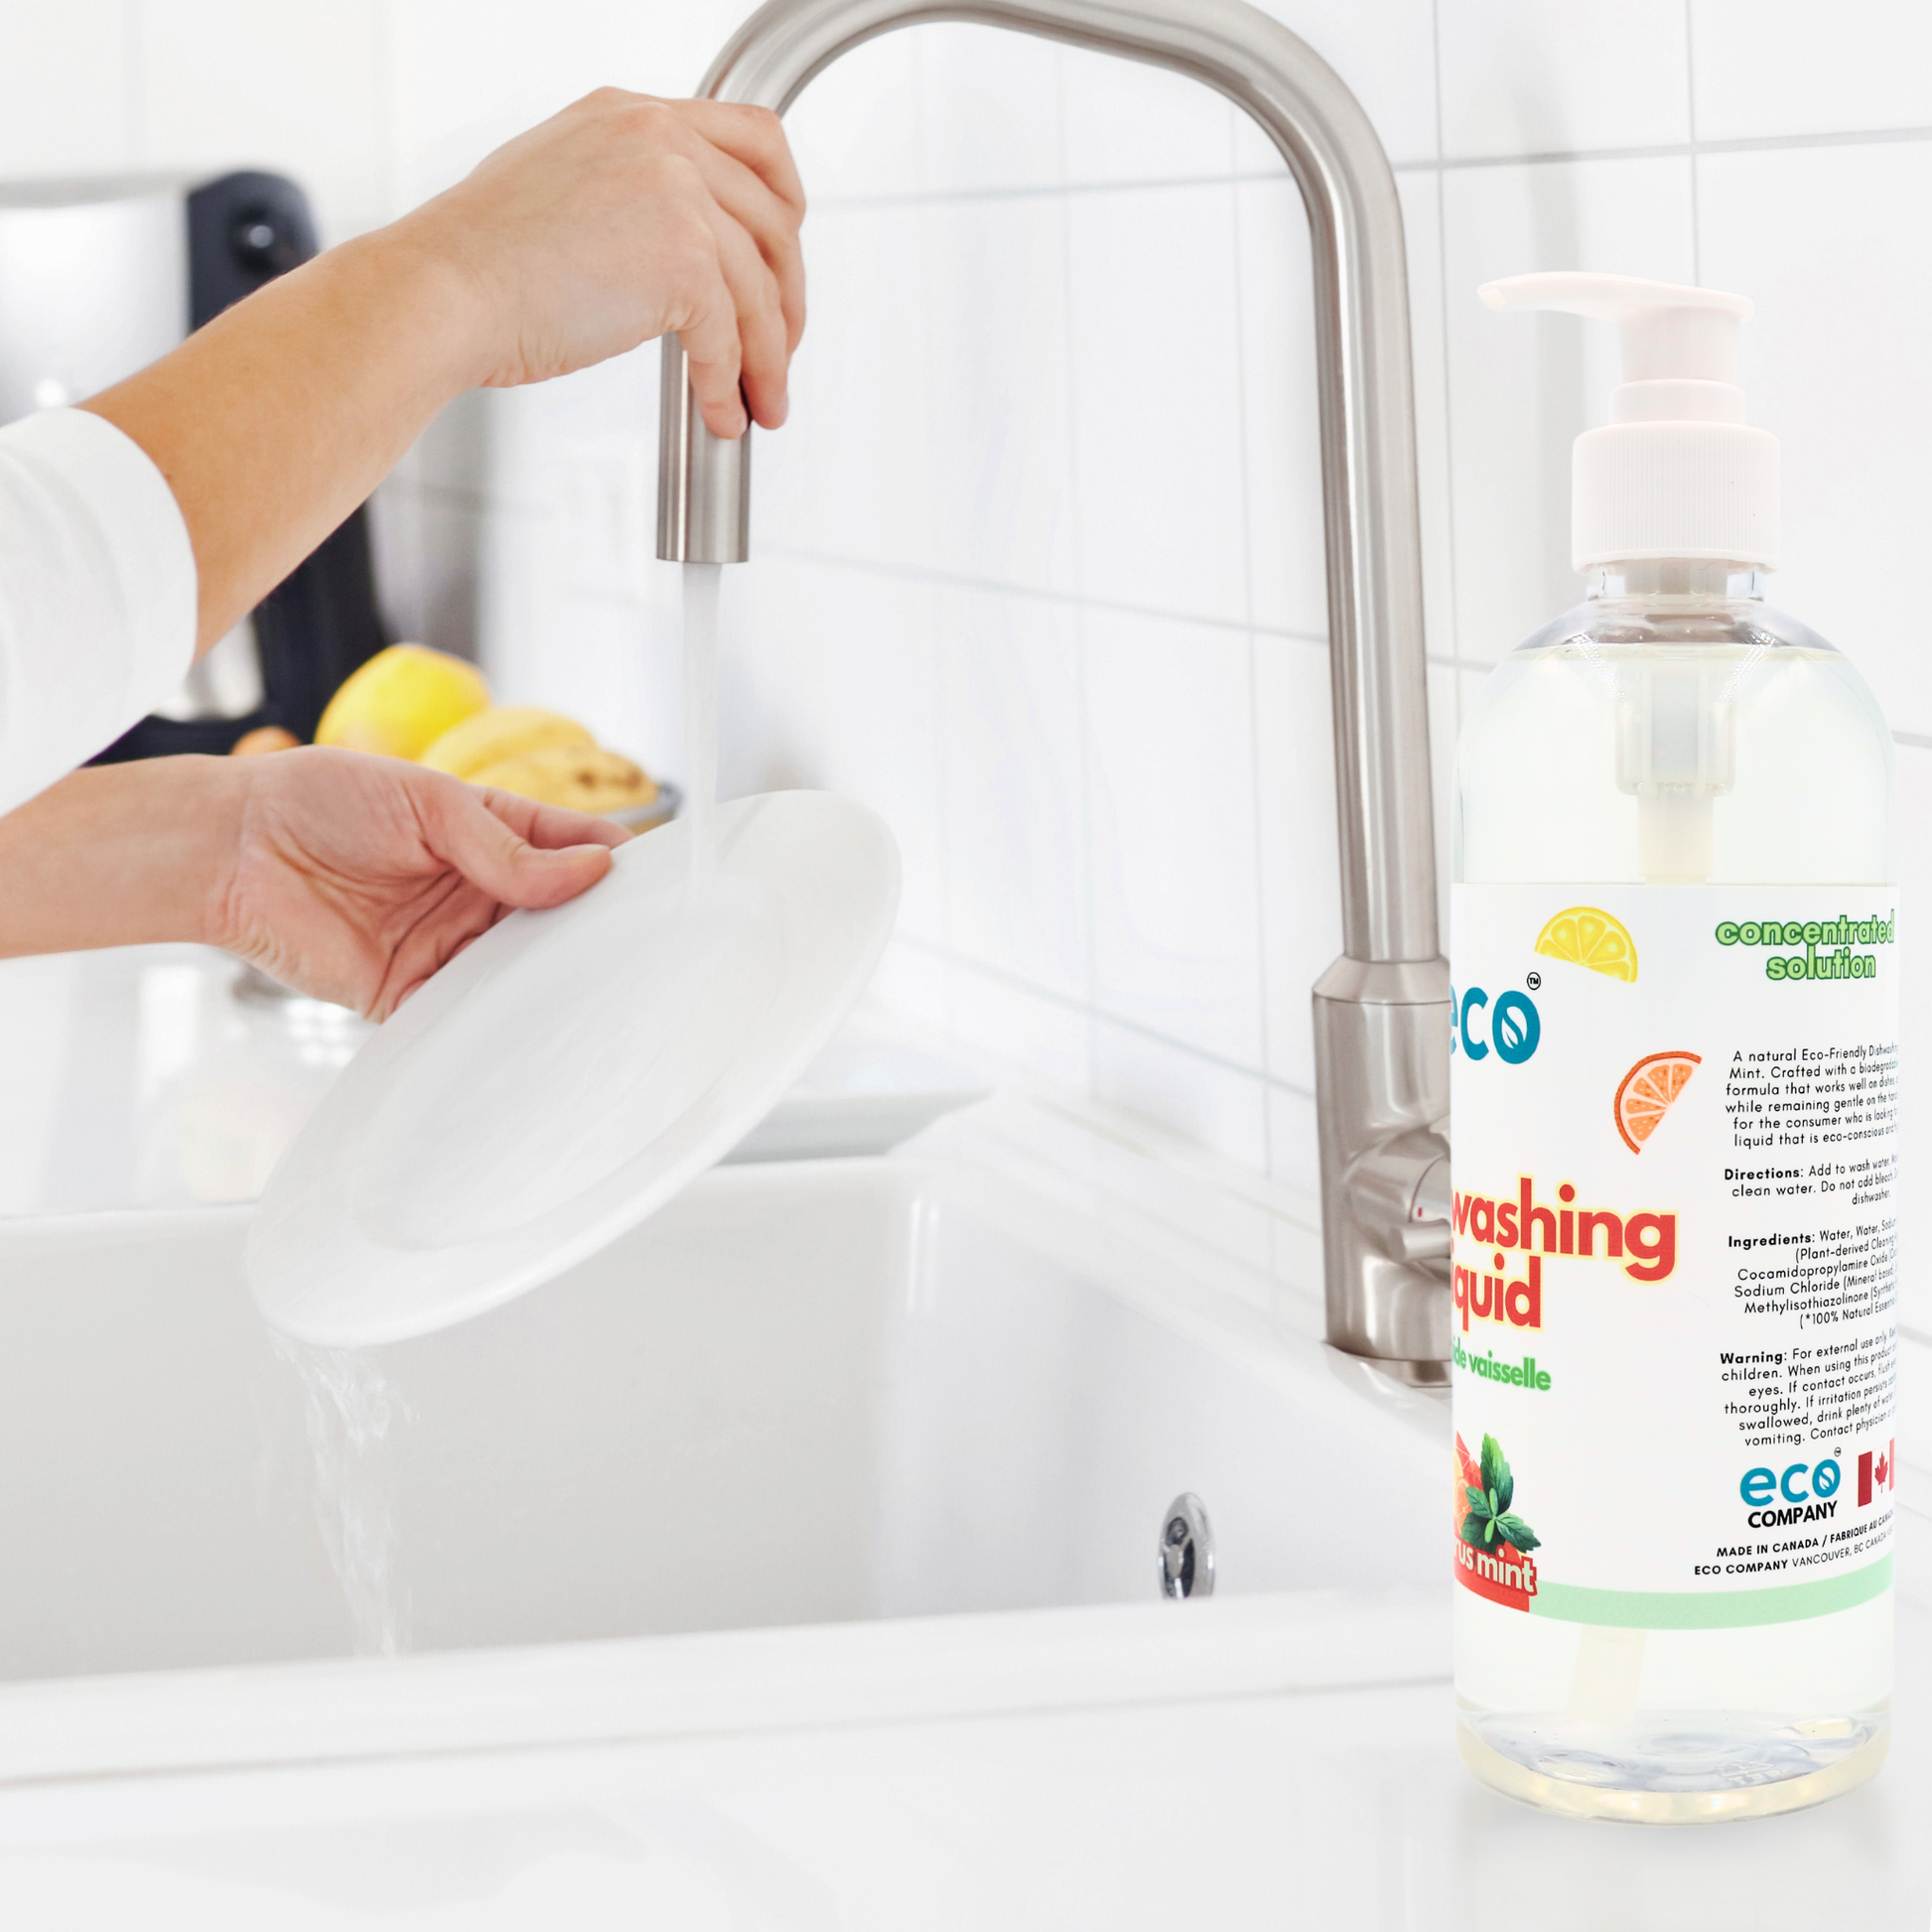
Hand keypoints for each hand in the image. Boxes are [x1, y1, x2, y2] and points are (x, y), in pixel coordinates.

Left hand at [210, 748, 628, 1018]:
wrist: (230, 849)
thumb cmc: (320, 799)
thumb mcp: (427, 802)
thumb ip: (507, 846)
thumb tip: (592, 870)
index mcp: (497, 835)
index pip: (579, 850)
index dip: (620, 867)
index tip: (662, 887)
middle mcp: (483, 894)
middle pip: (565, 920)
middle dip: (601, 934)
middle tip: (649, 951)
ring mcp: (452, 946)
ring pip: (527, 973)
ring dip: (559, 984)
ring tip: (604, 994)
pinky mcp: (413, 994)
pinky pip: (469, 1017)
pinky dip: (501, 1026)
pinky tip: (533, 1029)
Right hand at [411, 91, 807, 435]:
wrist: (442, 292)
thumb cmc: (478, 260)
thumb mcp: (561, 186)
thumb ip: (627, 196)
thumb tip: (669, 250)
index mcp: (633, 116)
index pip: (752, 138)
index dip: (783, 203)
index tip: (784, 253)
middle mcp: (662, 140)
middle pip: (772, 220)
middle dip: (785, 296)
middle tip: (778, 347)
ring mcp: (677, 195)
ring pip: (758, 290)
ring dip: (767, 357)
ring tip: (760, 401)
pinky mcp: (683, 261)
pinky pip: (729, 337)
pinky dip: (730, 385)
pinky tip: (722, 413)